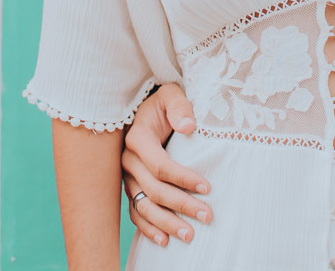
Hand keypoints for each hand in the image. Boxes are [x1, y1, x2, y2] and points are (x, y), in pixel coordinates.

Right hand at [122, 84, 211, 246]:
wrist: (150, 108)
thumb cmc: (164, 101)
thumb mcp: (172, 94)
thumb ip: (180, 106)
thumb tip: (189, 127)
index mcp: (137, 138)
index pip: (160, 165)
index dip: (183, 178)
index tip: (207, 187)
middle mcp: (128, 160)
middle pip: (154, 190)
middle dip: (181, 205)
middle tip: (207, 216)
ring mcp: (128, 177)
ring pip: (144, 206)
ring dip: (166, 223)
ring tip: (189, 235)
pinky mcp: (130, 187)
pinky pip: (135, 212)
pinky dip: (148, 229)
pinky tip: (164, 241)